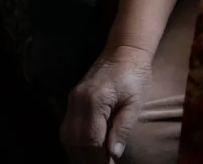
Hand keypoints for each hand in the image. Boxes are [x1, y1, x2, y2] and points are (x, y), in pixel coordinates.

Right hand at [61, 44, 154, 162]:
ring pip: (66, 136)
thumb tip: (113, 153)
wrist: (125, 50)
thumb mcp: (135, 102)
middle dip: (85, 159)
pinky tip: (85, 150)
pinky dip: (75, 142)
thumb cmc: (135, 75)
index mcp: (95, 100)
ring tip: (93, 161)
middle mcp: (77, 101)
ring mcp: (72, 100)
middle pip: (74, 140)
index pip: (90, 139)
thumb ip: (123, 127)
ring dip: (77, 153)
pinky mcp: (72, 99)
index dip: (98, 158)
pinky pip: (67, 127)